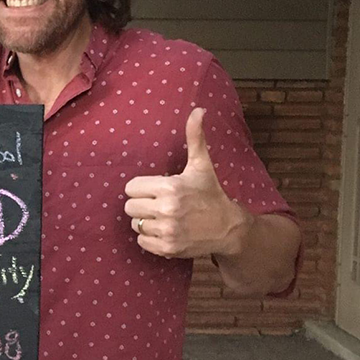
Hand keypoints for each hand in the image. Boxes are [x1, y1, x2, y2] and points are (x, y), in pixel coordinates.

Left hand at [123, 107, 247, 258]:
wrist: (228, 228)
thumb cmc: (210, 194)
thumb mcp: (201, 165)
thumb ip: (195, 137)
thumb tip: (199, 110)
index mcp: (170, 187)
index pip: (131, 188)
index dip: (142, 188)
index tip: (156, 189)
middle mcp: (167, 210)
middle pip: (130, 207)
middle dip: (142, 204)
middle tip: (159, 203)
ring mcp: (167, 231)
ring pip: (135, 225)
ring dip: (146, 221)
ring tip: (164, 217)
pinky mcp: (168, 249)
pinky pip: (141, 242)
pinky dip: (150, 238)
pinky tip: (165, 230)